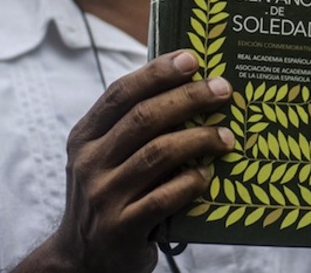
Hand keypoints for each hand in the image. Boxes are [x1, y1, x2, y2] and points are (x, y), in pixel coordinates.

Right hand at [15, 50, 234, 272]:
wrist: (83, 259)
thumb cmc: (111, 194)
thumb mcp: (108, 156)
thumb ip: (136, 127)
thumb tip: (190, 84)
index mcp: (86, 136)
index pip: (120, 93)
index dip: (157, 72)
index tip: (192, 58)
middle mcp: (90, 162)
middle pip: (143, 118)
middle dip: (188, 98)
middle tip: (223, 90)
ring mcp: (103, 196)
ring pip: (157, 154)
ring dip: (199, 139)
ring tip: (227, 137)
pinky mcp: (120, 228)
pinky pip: (163, 197)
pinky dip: (191, 182)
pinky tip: (207, 176)